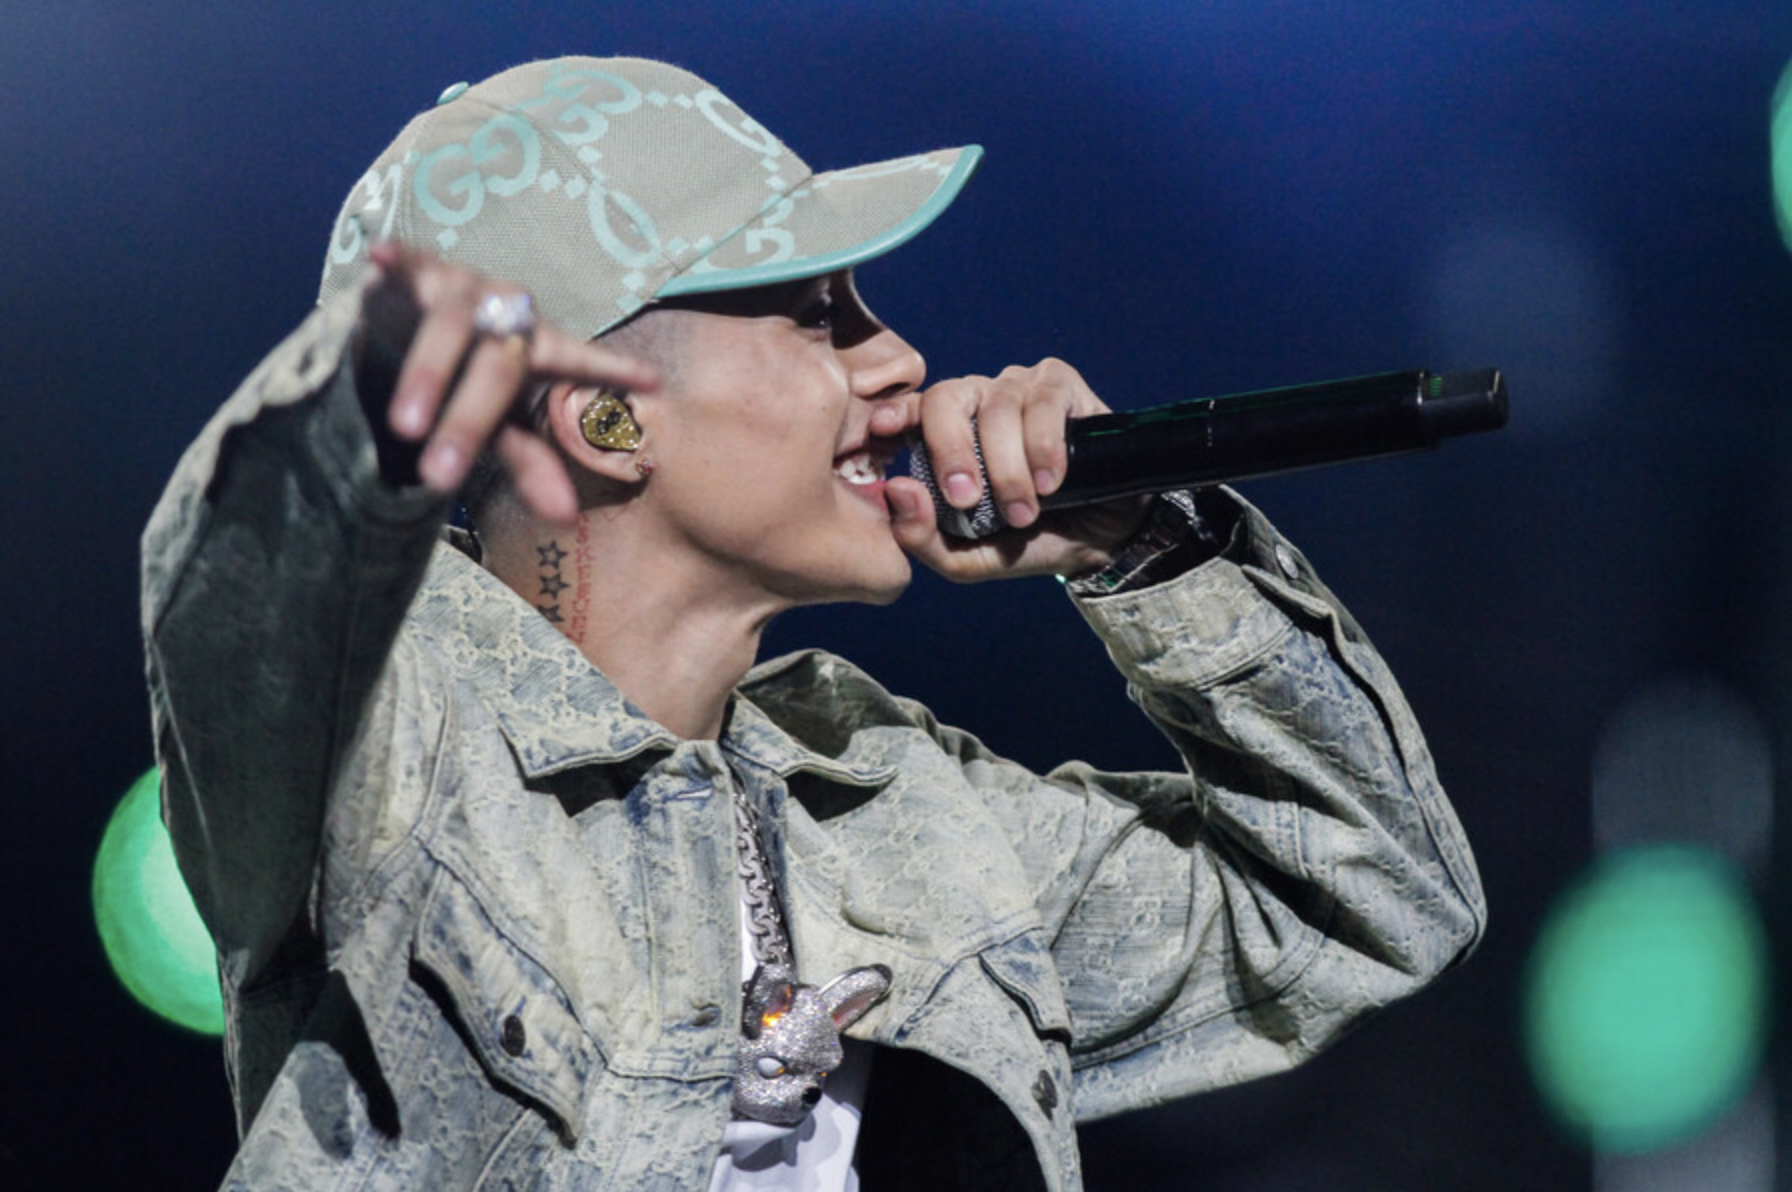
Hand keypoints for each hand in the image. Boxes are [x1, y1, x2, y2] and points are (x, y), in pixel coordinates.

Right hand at [355, 244, 658, 524]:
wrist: (410, 336)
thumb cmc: (470, 385)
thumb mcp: (499, 428)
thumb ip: (531, 465)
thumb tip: (565, 518)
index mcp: (538, 348)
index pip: (577, 360)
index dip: (609, 367)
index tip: (651, 378)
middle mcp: (506, 313)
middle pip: (498, 367)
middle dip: (467, 423)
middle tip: (439, 478)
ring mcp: (462, 288)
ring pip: (450, 325)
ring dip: (428, 376)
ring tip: (405, 427)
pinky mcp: (416, 271)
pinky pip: (405, 263)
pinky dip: (395, 258)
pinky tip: (379, 255)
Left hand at [876, 358, 1150, 581]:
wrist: (1101, 539)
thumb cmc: (1028, 540)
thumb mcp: (969, 556)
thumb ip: (923, 537)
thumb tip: (896, 491)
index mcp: (945, 433)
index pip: (910, 410)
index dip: (895, 414)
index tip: (883, 431)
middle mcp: (977, 402)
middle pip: (946, 399)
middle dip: (952, 450)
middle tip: (966, 498)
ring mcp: (1018, 388)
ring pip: (998, 408)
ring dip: (1008, 467)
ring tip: (1026, 511)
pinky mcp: (1061, 384)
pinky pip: (1042, 403)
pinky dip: (1044, 446)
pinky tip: (1052, 482)